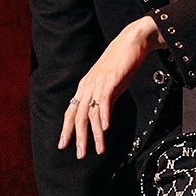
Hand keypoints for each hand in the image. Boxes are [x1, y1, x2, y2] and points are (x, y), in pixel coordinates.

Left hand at [58, 16, 165, 157]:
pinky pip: (104, 100)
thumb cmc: (123, 62)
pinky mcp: (110, 79)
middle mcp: (88, 85)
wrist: (133, 41)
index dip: (66, 129)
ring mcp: (98, 82)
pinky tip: (105, 128)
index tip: (63, 146)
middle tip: (80, 155)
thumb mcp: (112, 85)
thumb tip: (102, 120)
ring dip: (95, 133)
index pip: (71, 111)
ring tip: (99, 149)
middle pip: (78, 116)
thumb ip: (105, 101)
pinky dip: (104, 115)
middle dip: (78, 137)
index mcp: (85, 86)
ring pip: (92, 112)